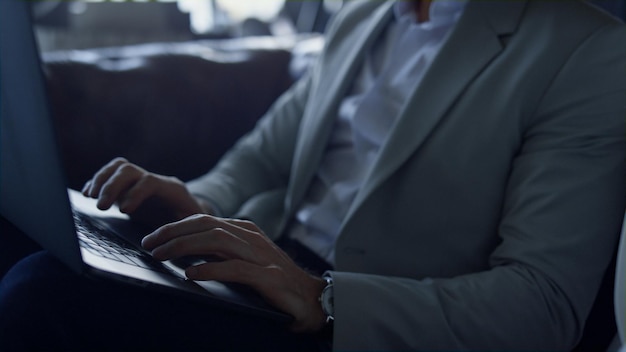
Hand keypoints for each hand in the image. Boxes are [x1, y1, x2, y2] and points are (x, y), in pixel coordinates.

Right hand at [82, 158, 207, 228]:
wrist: (193, 214)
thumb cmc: (194, 224)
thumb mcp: (193, 227)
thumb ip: (183, 230)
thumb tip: (172, 241)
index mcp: (172, 189)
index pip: (150, 181)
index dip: (135, 193)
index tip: (124, 211)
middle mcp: (154, 180)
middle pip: (128, 170)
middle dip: (111, 186)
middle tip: (100, 206)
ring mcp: (139, 182)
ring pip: (118, 168)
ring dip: (100, 181)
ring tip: (89, 197)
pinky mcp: (128, 187)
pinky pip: (110, 175)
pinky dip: (96, 182)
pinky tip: (87, 194)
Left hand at [141, 214, 326, 332]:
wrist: (313, 299)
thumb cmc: (275, 283)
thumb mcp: (245, 262)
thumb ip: (222, 254)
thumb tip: (187, 254)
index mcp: (245, 231)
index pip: (204, 220)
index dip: (175, 226)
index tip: (153, 237)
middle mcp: (251, 238)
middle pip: (206, 224)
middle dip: (173, 232)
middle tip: (149, 244)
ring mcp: (260, 255)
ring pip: (216, 240)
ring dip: (185, 246)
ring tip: (162, 256)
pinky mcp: (267, 276)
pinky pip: (234, 268)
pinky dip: (210, 269)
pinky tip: (191, 274)